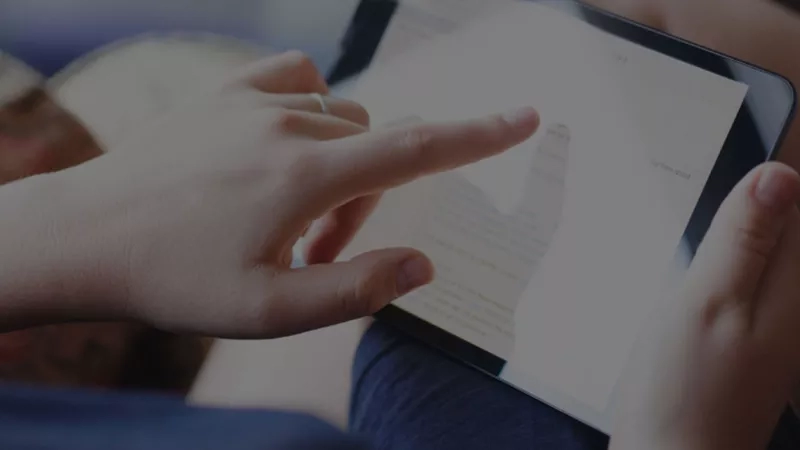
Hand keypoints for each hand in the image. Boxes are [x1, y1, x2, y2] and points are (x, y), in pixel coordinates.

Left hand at [9, 53, 539, 338]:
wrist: (86, 236)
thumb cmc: (175, 280)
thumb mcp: (269, 312)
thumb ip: (355, 290)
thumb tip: (420, 264)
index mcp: (303, 177)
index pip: (415, 149)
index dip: (479, 135)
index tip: (525, 116)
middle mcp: (285, 124)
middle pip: (373, 146)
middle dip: (365, 199)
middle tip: (317, 250)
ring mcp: (251, 102)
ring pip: (340, 116)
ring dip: (338, 163)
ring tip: (290, 211)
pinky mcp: (223, 92)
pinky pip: (298, 78)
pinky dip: (313, 108)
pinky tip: (283, 145)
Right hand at [611, 162, 799, 449]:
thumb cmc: (687, 391)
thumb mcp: (707, 302)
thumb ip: (742, 240)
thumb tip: (777, 174)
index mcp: (794, 287)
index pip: (797, 202)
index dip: (767, 172)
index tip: (731, 163)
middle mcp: (794, 302)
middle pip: (781, 226)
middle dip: (743, 204)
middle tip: (703, 201)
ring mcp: (772, 322)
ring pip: (758, 253)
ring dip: (726, 235)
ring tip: (691, 237)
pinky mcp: (747, 336)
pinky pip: (742, 281)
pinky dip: (716, 266)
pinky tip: (687, 275)